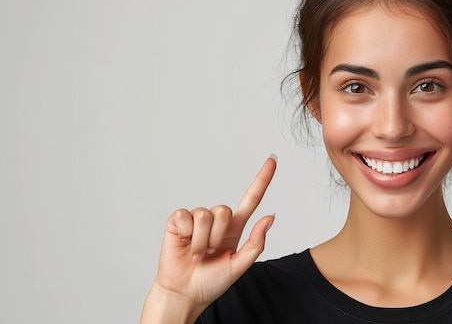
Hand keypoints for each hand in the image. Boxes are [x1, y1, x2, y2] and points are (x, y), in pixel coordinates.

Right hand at [141, 156, 276, 322]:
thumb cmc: (212, 281)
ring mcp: (196, 220)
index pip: (251, 199)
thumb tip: (270, 217)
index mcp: (234, 228)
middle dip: (217, 236)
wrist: (185, 293)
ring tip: (197, 254)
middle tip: (210, 254)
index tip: (273, 160)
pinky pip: (185, 216)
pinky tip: (183, 245)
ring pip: (205, 215)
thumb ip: (256, 242)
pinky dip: (186, 235)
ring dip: (202, 240)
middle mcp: (216, 220)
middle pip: (224, 209)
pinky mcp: (178, 222)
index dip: (262, 179)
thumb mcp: (240, 265)